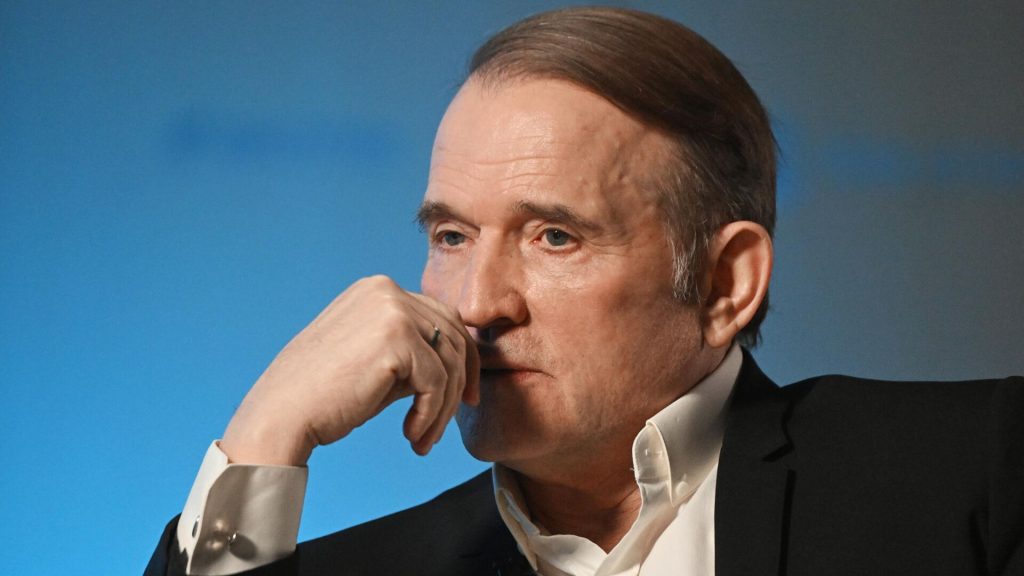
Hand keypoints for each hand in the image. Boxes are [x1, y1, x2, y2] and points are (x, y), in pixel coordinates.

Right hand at [220, 275, 478, 465]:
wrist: (281, 415)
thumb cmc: (324, 395)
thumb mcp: (377, 361)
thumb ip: (413, 352)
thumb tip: (460, 365)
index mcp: (378, 289)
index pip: (442, 318)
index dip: (460, 360)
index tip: (462, 397)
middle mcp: (387, 290)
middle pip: (453, 336)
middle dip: (459, 383)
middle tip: (447, 425)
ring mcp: (393, 310)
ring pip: (449, 363)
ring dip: (442, 408)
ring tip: (423, 439)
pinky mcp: (397, 339)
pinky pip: (436, 383)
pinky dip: (430, 415)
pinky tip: (411, 435)